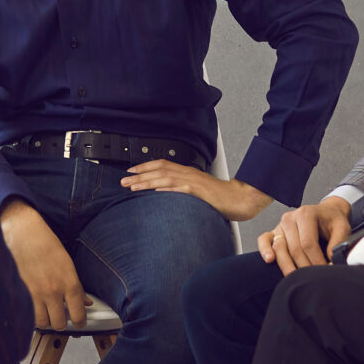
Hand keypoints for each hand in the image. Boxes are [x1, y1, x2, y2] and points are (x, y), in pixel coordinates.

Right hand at [0, 200, 86, 329]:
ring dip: (45, 320)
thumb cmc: (45, 243)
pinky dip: (31, 314)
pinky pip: (27, 314)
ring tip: (46, 311)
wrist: (23, 233)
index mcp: (69, 283)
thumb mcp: (68, 264)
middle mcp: (53, 291)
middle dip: (61, 322)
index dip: (80, 322)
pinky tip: (34, 307)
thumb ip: (77, 287)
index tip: (79, 322)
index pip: (78, 315)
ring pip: (43, 323)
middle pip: (59, 324)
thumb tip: (85, 302)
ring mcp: (35, 293)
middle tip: (61, 316)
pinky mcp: (20, 293)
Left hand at [118, 161, 270, 222]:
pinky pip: (180, 189)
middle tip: (123, 181)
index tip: (131, 171)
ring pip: (165, 178)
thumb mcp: (198, 190)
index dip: (145, 167)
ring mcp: (193, 182)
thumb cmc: (221, 197)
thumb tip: (165, 192)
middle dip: (139, 175)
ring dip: (147, 182)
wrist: (240, 199)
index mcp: (188, 172)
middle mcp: (188, 174)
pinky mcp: (199, 192)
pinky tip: (156, 192)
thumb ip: (183, 189)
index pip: (162, 164)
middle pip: (159, 170)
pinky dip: (167, 190)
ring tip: (132, 187)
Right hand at [257, 194, 353, 275]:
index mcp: (306, 214)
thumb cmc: (332, 221)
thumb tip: (330, 259)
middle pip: (294, 249)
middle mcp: (290, 218)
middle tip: (314, 279)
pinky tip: (270, 260)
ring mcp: (280, 225)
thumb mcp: (342, 227)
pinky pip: (264, 240)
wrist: (326, 213)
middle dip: (304, 267)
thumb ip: (338, 242)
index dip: (316, 261)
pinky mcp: (274, 232)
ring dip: (287, 266)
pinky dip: (264, 250)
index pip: (308, 244)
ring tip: (295, 279)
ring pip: (280, 249)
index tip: (324, 272)